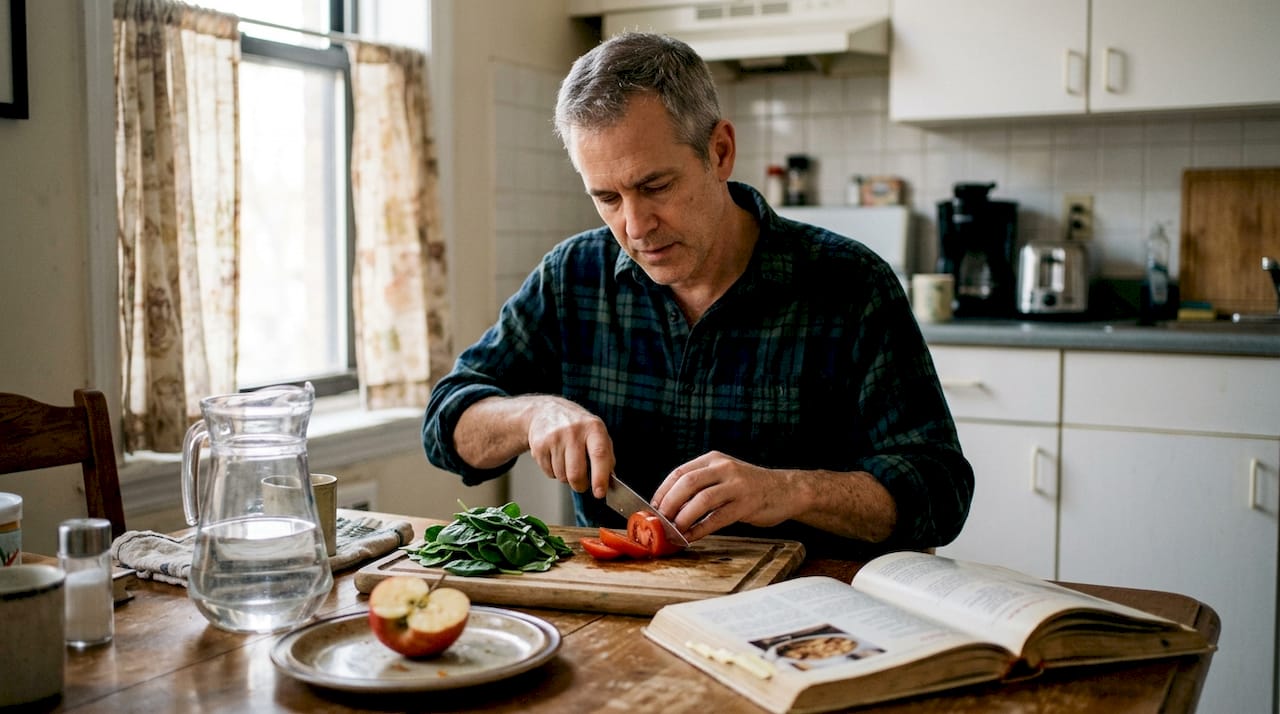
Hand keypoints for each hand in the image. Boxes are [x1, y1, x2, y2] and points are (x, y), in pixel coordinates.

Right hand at [526, 396, 614, 497]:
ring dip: (566, 477)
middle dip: (580, 485)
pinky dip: (554, 472)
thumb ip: (606, 457)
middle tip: (582, 484)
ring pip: (562, 476)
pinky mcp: (539, 445)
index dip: (600, 477)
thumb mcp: (597, 434)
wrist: (546, 411)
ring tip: (567, 462)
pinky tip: (555, 458)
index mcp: (593, 428)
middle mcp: (573, 431)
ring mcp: (554, 437)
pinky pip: (549, 473)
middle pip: (576, 472)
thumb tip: (609, 483)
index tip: (599, 493)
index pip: (599, 454)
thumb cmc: (578, 427)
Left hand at [650, 451, 794, 541]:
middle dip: (669, 504)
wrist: (785, 490)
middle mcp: (724, 468)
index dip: (663, 491)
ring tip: (674, 530)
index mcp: (714, 460)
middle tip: (660, 520)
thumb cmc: (749, 486)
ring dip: (683, 517)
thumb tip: (670, 506)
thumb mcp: (724, 475)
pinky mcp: (746, 504)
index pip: (680, 472)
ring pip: (702, 500)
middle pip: (687, 483)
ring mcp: (737, 485)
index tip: (653, 507)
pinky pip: (717, 518)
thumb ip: (702, 484)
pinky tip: (691, 537)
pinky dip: (701, 529)